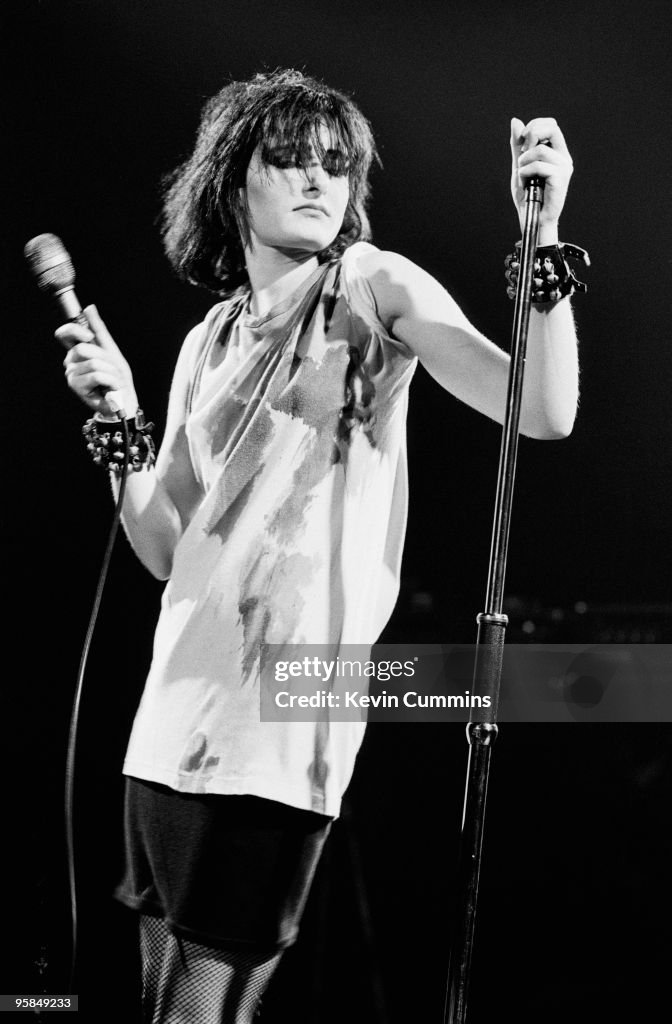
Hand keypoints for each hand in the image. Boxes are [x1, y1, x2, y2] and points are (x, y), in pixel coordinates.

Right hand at [58, 305, 138, 417]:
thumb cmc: (117, 377)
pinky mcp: (76, 386)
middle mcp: (71, 361)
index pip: (64, 334)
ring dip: (111, 372)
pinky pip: (96, 375)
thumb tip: (89, 308)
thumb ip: (98, 330)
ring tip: (113, 381)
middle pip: (83, 348)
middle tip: (113, 369)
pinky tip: (111, 388)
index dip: (73, 330)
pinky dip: (111, 381)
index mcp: (78, 351)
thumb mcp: (111, 350)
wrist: (124, 400)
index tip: (89, 336)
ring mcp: (71, 374)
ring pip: (93, 363)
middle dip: (105, 358)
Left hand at [510, 117, 572, 243]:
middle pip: (551, 127)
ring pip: (540, 149)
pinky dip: (525, 173)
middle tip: (522, 153)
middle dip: (531, 135)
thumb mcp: (519, 165)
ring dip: (523, 162)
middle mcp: (564, 157)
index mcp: (557, 152)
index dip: (534, 126)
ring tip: (523, 176)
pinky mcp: (561, 178)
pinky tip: (526, 183)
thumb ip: (518, 145)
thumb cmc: (528, 196)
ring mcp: (564, 167)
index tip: (523, 142)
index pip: (550, 124)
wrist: (532, 219)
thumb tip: (515, 121)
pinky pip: (538, 165)